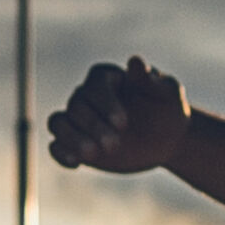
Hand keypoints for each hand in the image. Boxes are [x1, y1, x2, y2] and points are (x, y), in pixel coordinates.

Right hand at [47, 55, 191, 172]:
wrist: (166, 140)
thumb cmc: (168, 110)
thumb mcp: (168, 95)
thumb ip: (151, 81)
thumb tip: (135, 61)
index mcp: (107, 77)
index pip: (95, 85)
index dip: (105, 103)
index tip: (123, 123)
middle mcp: (87, 96)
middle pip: (76, 106)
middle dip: (92, 125)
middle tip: (114, 145)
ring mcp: (79, 121)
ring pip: (58, 123)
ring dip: (71, 138)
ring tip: (92, 154)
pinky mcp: (75, 143)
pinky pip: (56, 146)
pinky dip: (61, 153)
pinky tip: (76, 164)